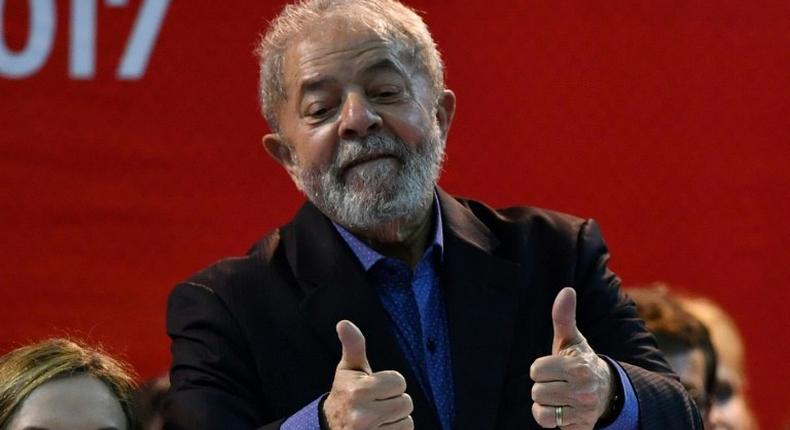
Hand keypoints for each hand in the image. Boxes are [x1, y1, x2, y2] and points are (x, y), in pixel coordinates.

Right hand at [323, 320, 413, 429]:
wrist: (329, 428)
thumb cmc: (344, 394)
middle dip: (394, 402)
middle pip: (406, 403)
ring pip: (407, 422)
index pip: (399, 382)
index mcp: (359, 391)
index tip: (374, 389)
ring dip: (395, 419)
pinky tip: (379, 429)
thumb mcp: (347, 370)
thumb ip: (353, 346)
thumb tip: (344, 323)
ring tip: (377, 419)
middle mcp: (363, 415)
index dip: (390, 384)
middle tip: (375, 404)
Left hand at [530, 287, 614, 428]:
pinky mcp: (579, 427)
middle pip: (536, 391)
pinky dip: (550, 418)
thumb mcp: (573, 341)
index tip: (554, 367)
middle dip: (543, 386)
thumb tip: (566, 290)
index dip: (541, 368)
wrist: (607, 392)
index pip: (536, 370)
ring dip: (544, 404)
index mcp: (578, 367)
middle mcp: (583, 391)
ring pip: (540, 410)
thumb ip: (564, 318)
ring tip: (559, 396)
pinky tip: (561, 409)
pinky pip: (548, 425)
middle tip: (558, 382)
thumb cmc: (581, 362)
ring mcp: (582, 411)